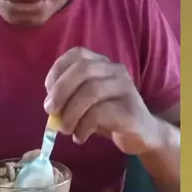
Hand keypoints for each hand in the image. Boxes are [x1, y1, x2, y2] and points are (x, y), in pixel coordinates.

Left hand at [44, 47, 159, 154]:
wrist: (143, 135)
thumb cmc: (110, 116)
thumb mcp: (87, 103)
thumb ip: (69, 98)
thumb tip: (50, 106)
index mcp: (103, 64)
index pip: (77, 54)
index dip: (58, 70)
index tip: (48, 91)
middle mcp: (115, 70)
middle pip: (83, 69)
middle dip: (61, 91)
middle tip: (50, 111)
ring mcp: (125, 88)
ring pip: (91, 91)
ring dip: (71, 112)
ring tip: (65, 129)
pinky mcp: (130, 110)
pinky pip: (100, 113)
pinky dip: (83, 126)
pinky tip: (80, 137)